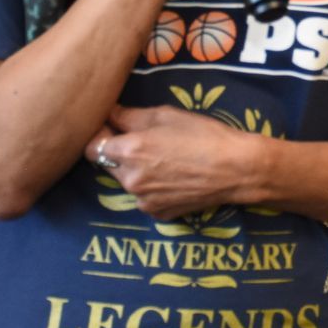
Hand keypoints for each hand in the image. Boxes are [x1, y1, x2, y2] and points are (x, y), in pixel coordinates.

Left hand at [85, 105, 261, 219]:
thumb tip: (109, 113)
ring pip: (128, 182)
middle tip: (148, 142)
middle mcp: (129, 180)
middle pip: (109, 165)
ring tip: (167, 160)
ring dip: (137, 170)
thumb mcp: (165, 115)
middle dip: (121, 153)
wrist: (236, 169)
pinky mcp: (157, 213)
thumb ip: (129, 116)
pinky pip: (145, 197)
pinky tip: (175, 177)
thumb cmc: (203, 135)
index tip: (113, 128)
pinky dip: (153, 188)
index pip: (91, 147)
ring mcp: (142, 201)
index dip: (100, 136)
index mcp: (128, 152)